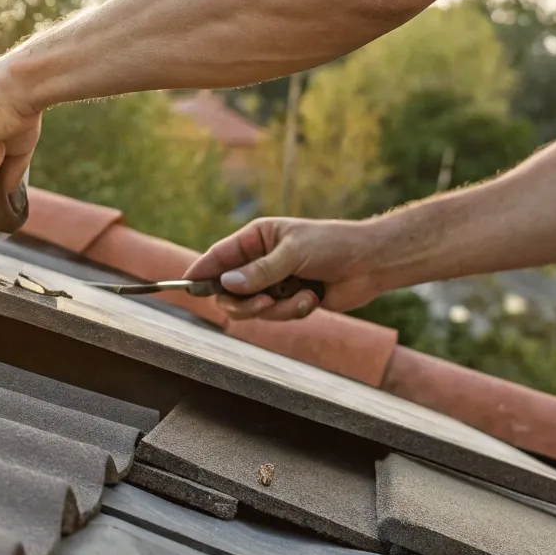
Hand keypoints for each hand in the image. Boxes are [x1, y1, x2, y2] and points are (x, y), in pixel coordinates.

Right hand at [185, 217, 393, 320]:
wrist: (370, 263)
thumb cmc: (332, 245)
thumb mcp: (293, 253)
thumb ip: (259, 272)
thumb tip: (227, 285)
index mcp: (257, 238)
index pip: (219, 256)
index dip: (201, 271)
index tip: (185, 284)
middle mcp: (260, 261)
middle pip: (229, 290)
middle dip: (244, 302)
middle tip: (261, 303)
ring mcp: (274, 282)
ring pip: (253, 308)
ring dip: (276, 308)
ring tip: (301, 297)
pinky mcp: (290, 301)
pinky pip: (277, 315)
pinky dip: (294, 310)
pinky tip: (313, 299)